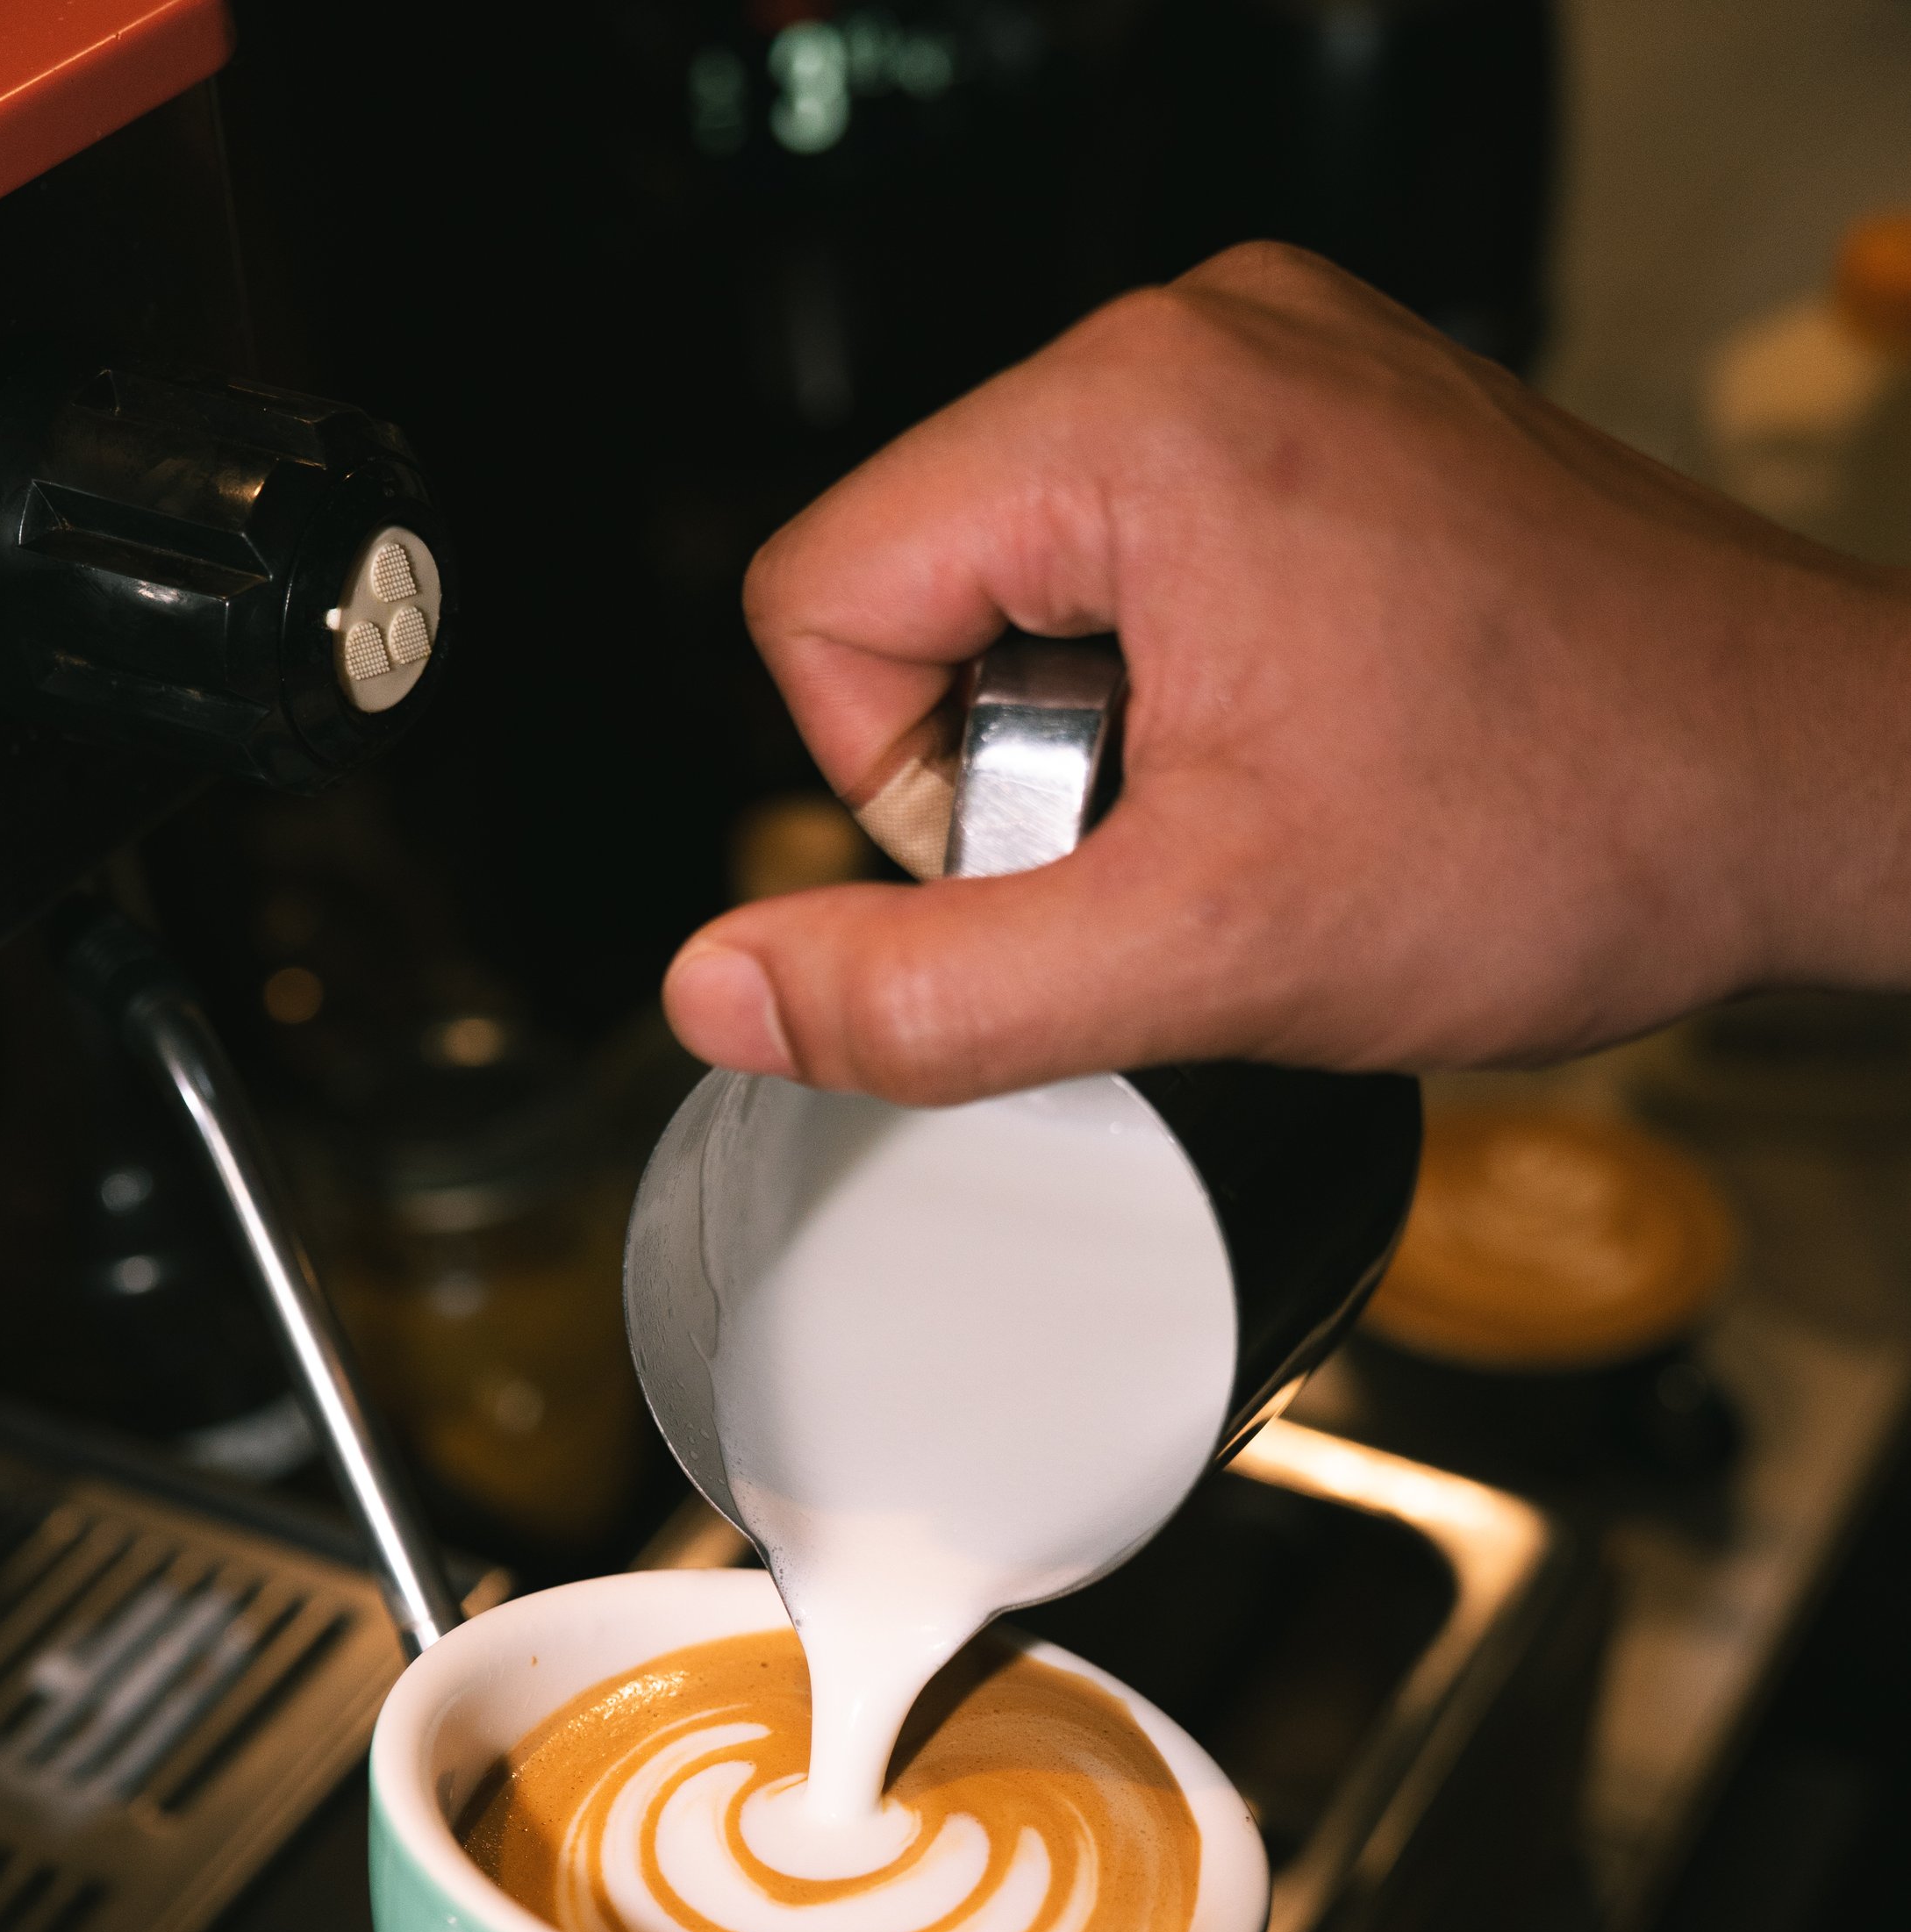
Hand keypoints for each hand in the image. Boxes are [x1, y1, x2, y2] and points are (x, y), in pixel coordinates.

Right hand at [661, 247, 1910, 1103]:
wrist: (1810, 785)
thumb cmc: (1578, 820)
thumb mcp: (1209, 947)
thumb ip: (935, 990)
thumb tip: (727, 991)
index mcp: (1134, 415)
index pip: (816, 598)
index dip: (899, 786)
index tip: (1071, 853)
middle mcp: (1199, 340)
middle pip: (923, 583)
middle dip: (1021, 766)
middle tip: (1196, 835)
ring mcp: (1278, 366)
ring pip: (1033, 586)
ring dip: (1110, 738)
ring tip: (1268, 795)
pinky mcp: (1335, 422)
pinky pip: (1149, 562)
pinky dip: (1190, 688)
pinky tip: (1310, 748)